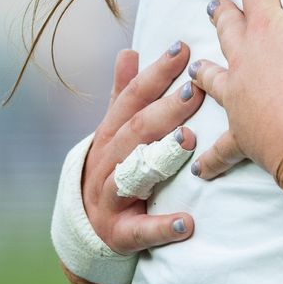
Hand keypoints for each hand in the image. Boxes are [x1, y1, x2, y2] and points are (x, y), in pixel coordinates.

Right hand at [82, 44, 202, 252]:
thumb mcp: (115, 130)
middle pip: (137, 131)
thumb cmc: (114, 167)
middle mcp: (108, 162)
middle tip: (195, 89)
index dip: (156, 73)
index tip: (183, 50)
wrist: (87, 227)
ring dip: (161, 157)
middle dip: (166, 109)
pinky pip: (140, 230)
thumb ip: (124, 94)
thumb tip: (128, 51)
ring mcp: (111, 198)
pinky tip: (187, 224)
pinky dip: (162, 227)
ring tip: (188, 140)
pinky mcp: (120, 234)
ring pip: (132, 174)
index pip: (133, 98)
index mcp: (111, 134)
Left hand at [190, 0, 282, 179]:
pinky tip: (199, 164)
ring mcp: (237, 96)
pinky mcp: (240, 133)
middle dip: (224, 14)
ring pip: (214, 79)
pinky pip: (221, 147)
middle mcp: (244, 59)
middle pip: (230, 30)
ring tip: (196, 66)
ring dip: (206, 71)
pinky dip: (210, 156)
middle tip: (214, 4)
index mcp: (268, 30)